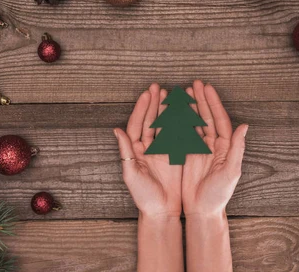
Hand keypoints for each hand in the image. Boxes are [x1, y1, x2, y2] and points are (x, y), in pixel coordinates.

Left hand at [115, 83, 181, 217]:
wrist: (162, 211)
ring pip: (164, 124)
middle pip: (150, 120)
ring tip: (169, 94)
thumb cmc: (144, 196)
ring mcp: (162, 149)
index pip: (138, 124)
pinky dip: (179, 122)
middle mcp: (148, 147)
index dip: (142, 108)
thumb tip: (116, 130)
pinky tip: (182, 110)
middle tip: (157, 87)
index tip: (147, 94)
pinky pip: (177, 134)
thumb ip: (125, 151)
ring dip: (166, 109)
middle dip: (154, 103)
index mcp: (136, 149)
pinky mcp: (175, 155)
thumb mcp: (131, 174)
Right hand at [182, 80, 247, 216]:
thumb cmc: (218, 195)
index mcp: (225, 147)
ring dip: (190, 107)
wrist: (202, 212)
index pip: (219, 119)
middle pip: (207, 117)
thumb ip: (237, 148)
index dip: (213, 103)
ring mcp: (199, 149)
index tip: (206, 88)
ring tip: (184, 92)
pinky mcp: (187, 155)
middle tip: (195, 83)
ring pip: (194, 122)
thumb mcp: (230, 172)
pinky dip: (178, 121)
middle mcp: (213, 145)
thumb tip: (245, 126)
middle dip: (201, 99)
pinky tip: (173, 110)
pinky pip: (182, 134)